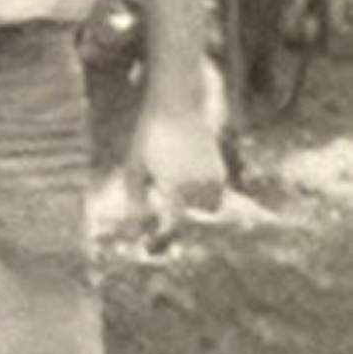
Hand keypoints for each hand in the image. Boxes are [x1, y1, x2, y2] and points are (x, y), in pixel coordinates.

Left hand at [129, 93, 225, 243]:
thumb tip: (140, 226)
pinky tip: (183, 179)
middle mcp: (200, 185)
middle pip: (193, 222)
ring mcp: (214, 178)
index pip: (175, 226)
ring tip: (173, 194)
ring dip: (192, 210)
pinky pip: (214, 197)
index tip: (148, 247)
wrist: (178, 106)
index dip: (162, 241)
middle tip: (159, 220)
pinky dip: (201, 197)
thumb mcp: (135, 165)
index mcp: (176, 185)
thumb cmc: (149, 136)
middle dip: (179, 224)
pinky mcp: (220, 172)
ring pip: (207, 211)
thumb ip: (137, 197)